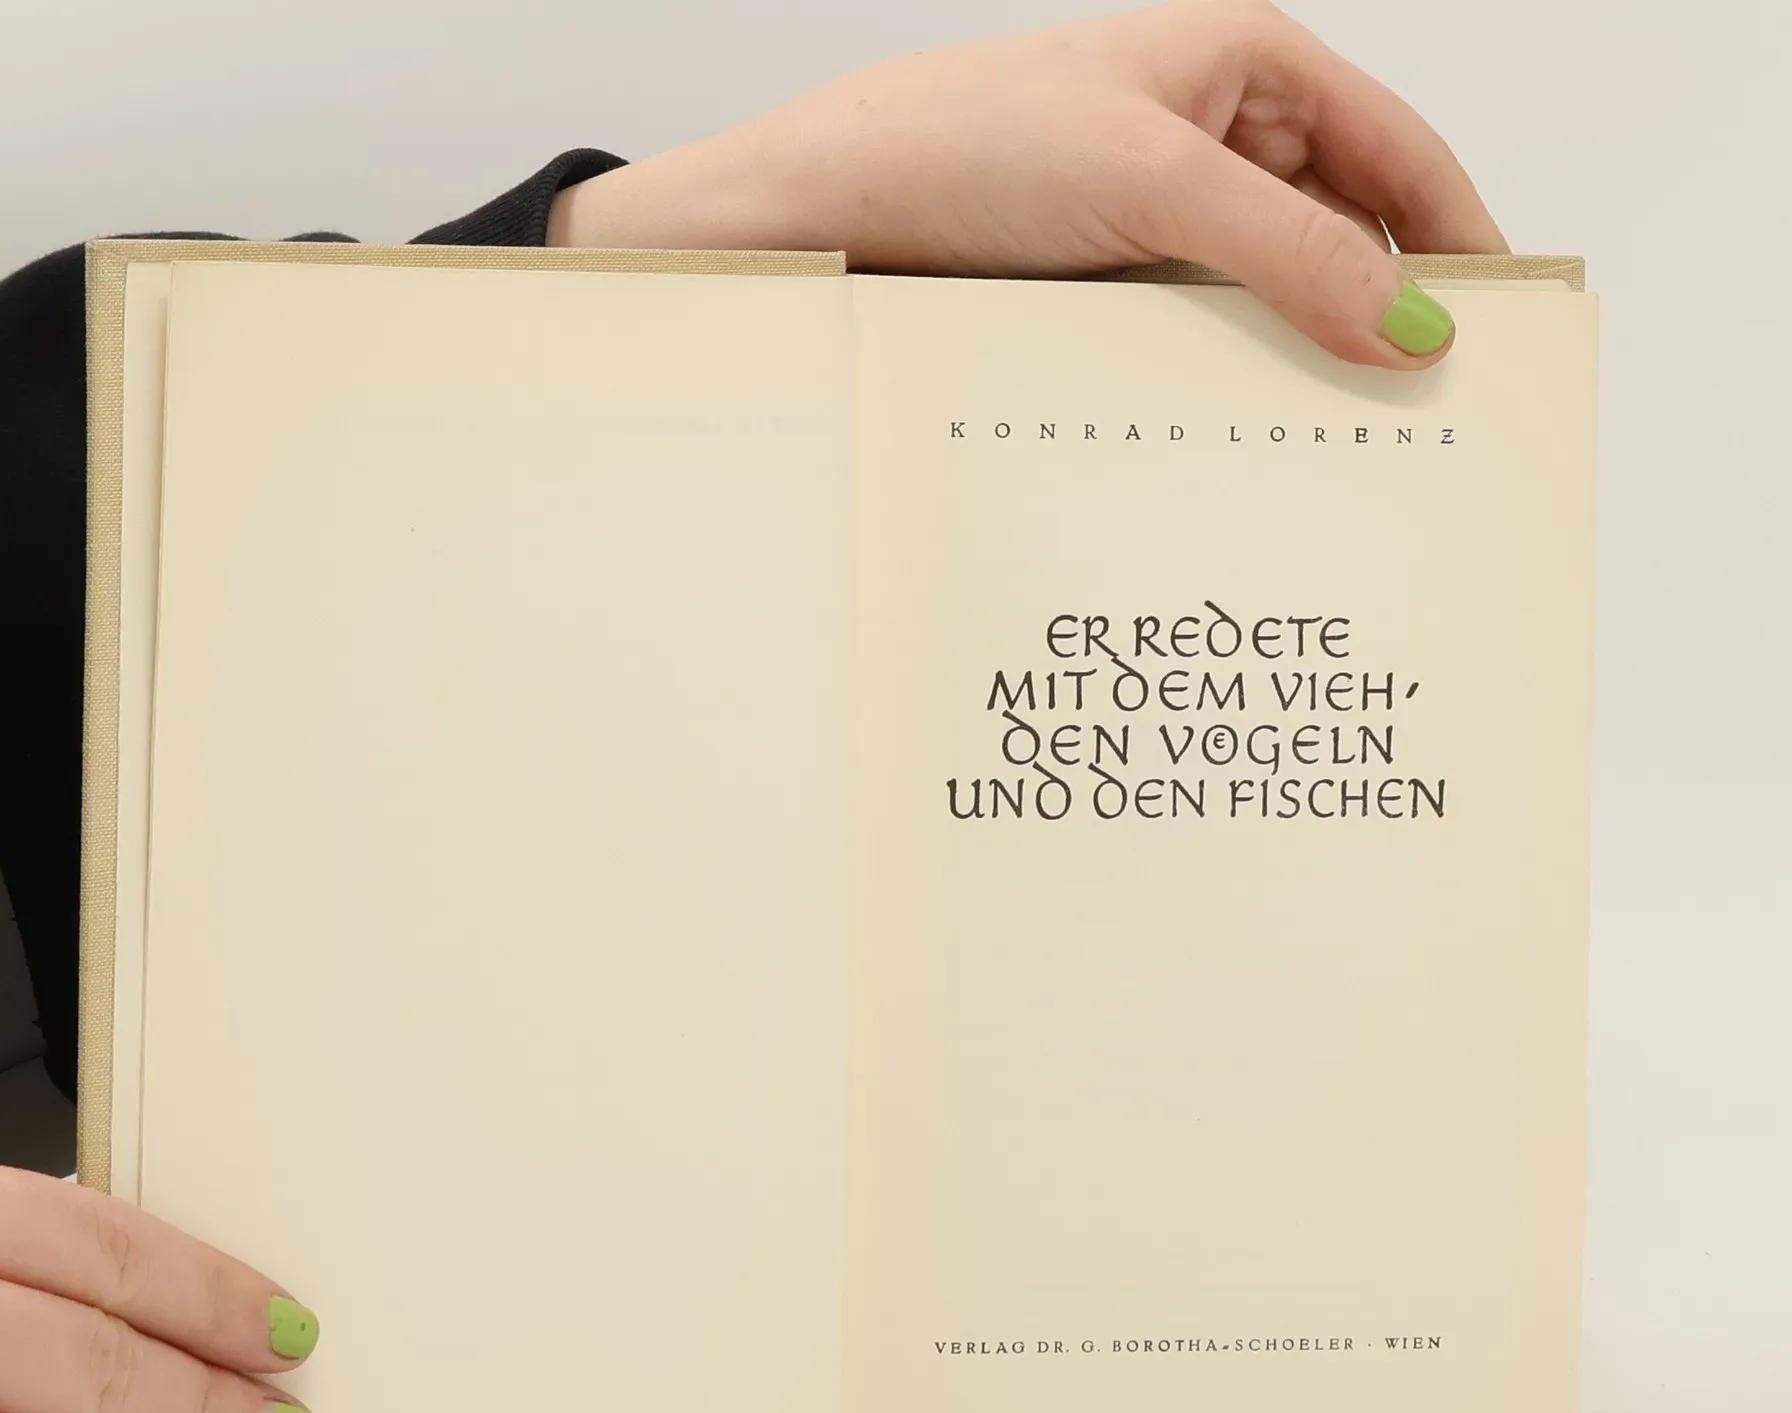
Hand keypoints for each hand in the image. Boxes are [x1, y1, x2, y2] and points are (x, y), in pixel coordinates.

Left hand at [550, 0, 1503, 366]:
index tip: (1503, 329)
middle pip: (1345, 230)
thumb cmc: (961, 146)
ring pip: (1273, 294)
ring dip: (1303, 357)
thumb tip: (1410, 325)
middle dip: (1384, 311)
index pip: (1400, 153)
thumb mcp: (1153, 185)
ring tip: (1342, 437)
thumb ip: (1293, 254)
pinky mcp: (1109, 285)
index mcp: (1244, 64)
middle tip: (1427, 411)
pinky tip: (1247, 431)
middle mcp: (1210, 135)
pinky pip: (1202, 336)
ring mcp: (1158, 216)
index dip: (1459, 237)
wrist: (822, 217)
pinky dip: (1232, 379)